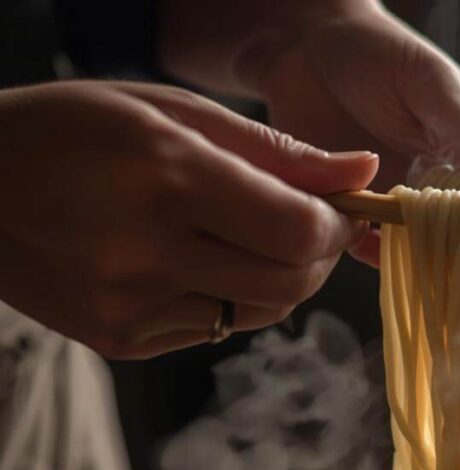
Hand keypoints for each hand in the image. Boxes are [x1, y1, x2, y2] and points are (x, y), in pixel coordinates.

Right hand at [0, 81, 377, 357]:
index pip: (298, 229)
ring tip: (253, 240)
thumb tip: (361, 172)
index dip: (335, 226)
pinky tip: (198, 263)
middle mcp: (148, 250)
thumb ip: (272, 148)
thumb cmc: (69, 132)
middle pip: (292, 282)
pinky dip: (230, 298)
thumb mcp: (165, 110)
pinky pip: (216, 328)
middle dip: (320, 257)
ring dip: (283, 280)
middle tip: (310, 228)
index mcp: (164, 175)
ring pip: (262, 313)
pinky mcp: (124, 341)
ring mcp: (133, 306)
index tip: (338, 210)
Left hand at [252, 2, 459, 264]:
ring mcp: (392, 202)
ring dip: (408, 253)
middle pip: (457, 240)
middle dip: (457, 256)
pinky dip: (364, 249)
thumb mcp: (431, 85)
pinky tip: (359, 236)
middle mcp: (433, 188)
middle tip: (449, 258)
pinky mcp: (350, 210)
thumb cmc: (379, 51)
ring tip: (398, 242)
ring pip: (413, 248)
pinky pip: (363, 245)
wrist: (304, 42)